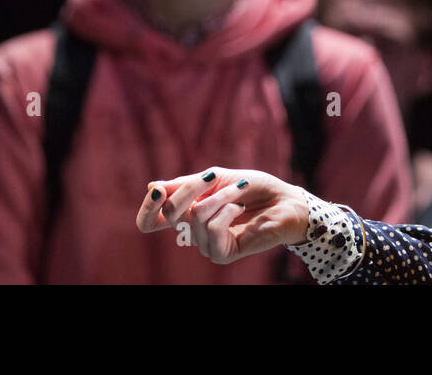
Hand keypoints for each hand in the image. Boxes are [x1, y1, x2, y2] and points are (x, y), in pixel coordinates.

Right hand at [135, 167, 310, 264]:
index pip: (150, 222)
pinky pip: (212, 228)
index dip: (147, 208)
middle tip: (214, 176)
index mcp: (185, 213)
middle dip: (191, 188)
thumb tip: (152, 186)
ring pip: (195, 216)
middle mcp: (191, 232)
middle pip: (170, 213)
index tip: (158, 191)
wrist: (283, 200)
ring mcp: (205, 245)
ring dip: (220, 196)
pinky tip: (240, 209)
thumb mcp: (216, 179)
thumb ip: (185, 185)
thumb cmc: (252, 188)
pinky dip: (227, 210)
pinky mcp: (221, 254)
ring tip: (239, 191)